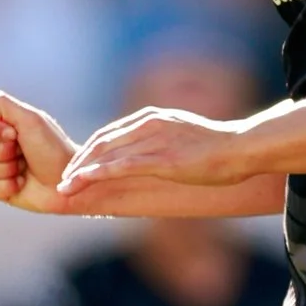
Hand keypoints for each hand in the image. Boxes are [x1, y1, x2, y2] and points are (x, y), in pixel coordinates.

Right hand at [0, 92, 78, 212]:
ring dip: (4, 168)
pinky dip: (6, 186)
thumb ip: (0, 105)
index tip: (14, 132)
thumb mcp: (31, 119)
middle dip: (0, 150)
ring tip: (23, 168)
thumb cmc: (53, 148)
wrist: (68, 181)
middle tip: (22, 151)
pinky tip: (21, 183)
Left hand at [57, 105, 253, 206]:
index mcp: (152, 118)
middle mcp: (148, 124)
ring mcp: (154, 141)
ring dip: (81, 171)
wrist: (241, 148)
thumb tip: (152, 156)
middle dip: (79, 162)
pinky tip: (82, 182)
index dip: (90, 152)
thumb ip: (161, 141)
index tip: (78, 168)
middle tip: (64, 181)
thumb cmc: (217, 148)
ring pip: (106, 154)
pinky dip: (97, 174)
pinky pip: (121, 166)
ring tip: (65, 187)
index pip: (110, 134)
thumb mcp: (183, 137)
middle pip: (102, 142)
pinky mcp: (162, 160)